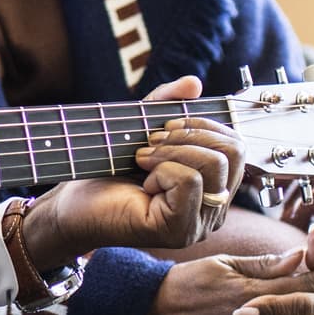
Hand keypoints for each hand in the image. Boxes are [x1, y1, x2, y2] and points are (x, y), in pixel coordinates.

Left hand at [23, 76, 243, 266]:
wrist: (76, 202)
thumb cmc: (110, 169)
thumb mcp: (144, 127)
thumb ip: (168, 102)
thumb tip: (195, 83)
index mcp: (214, 187)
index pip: (237, 146)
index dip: (204, 126)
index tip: (166, 128)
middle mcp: (215, 210)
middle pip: (233, 153)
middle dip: (190, 136)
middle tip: (152, 143)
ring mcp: (200, 224)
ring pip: (213, 164)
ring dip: (171, 152)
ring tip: (144, 161)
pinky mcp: (181, 231)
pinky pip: (189, 181)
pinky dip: (162, 170)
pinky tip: (143, 183)